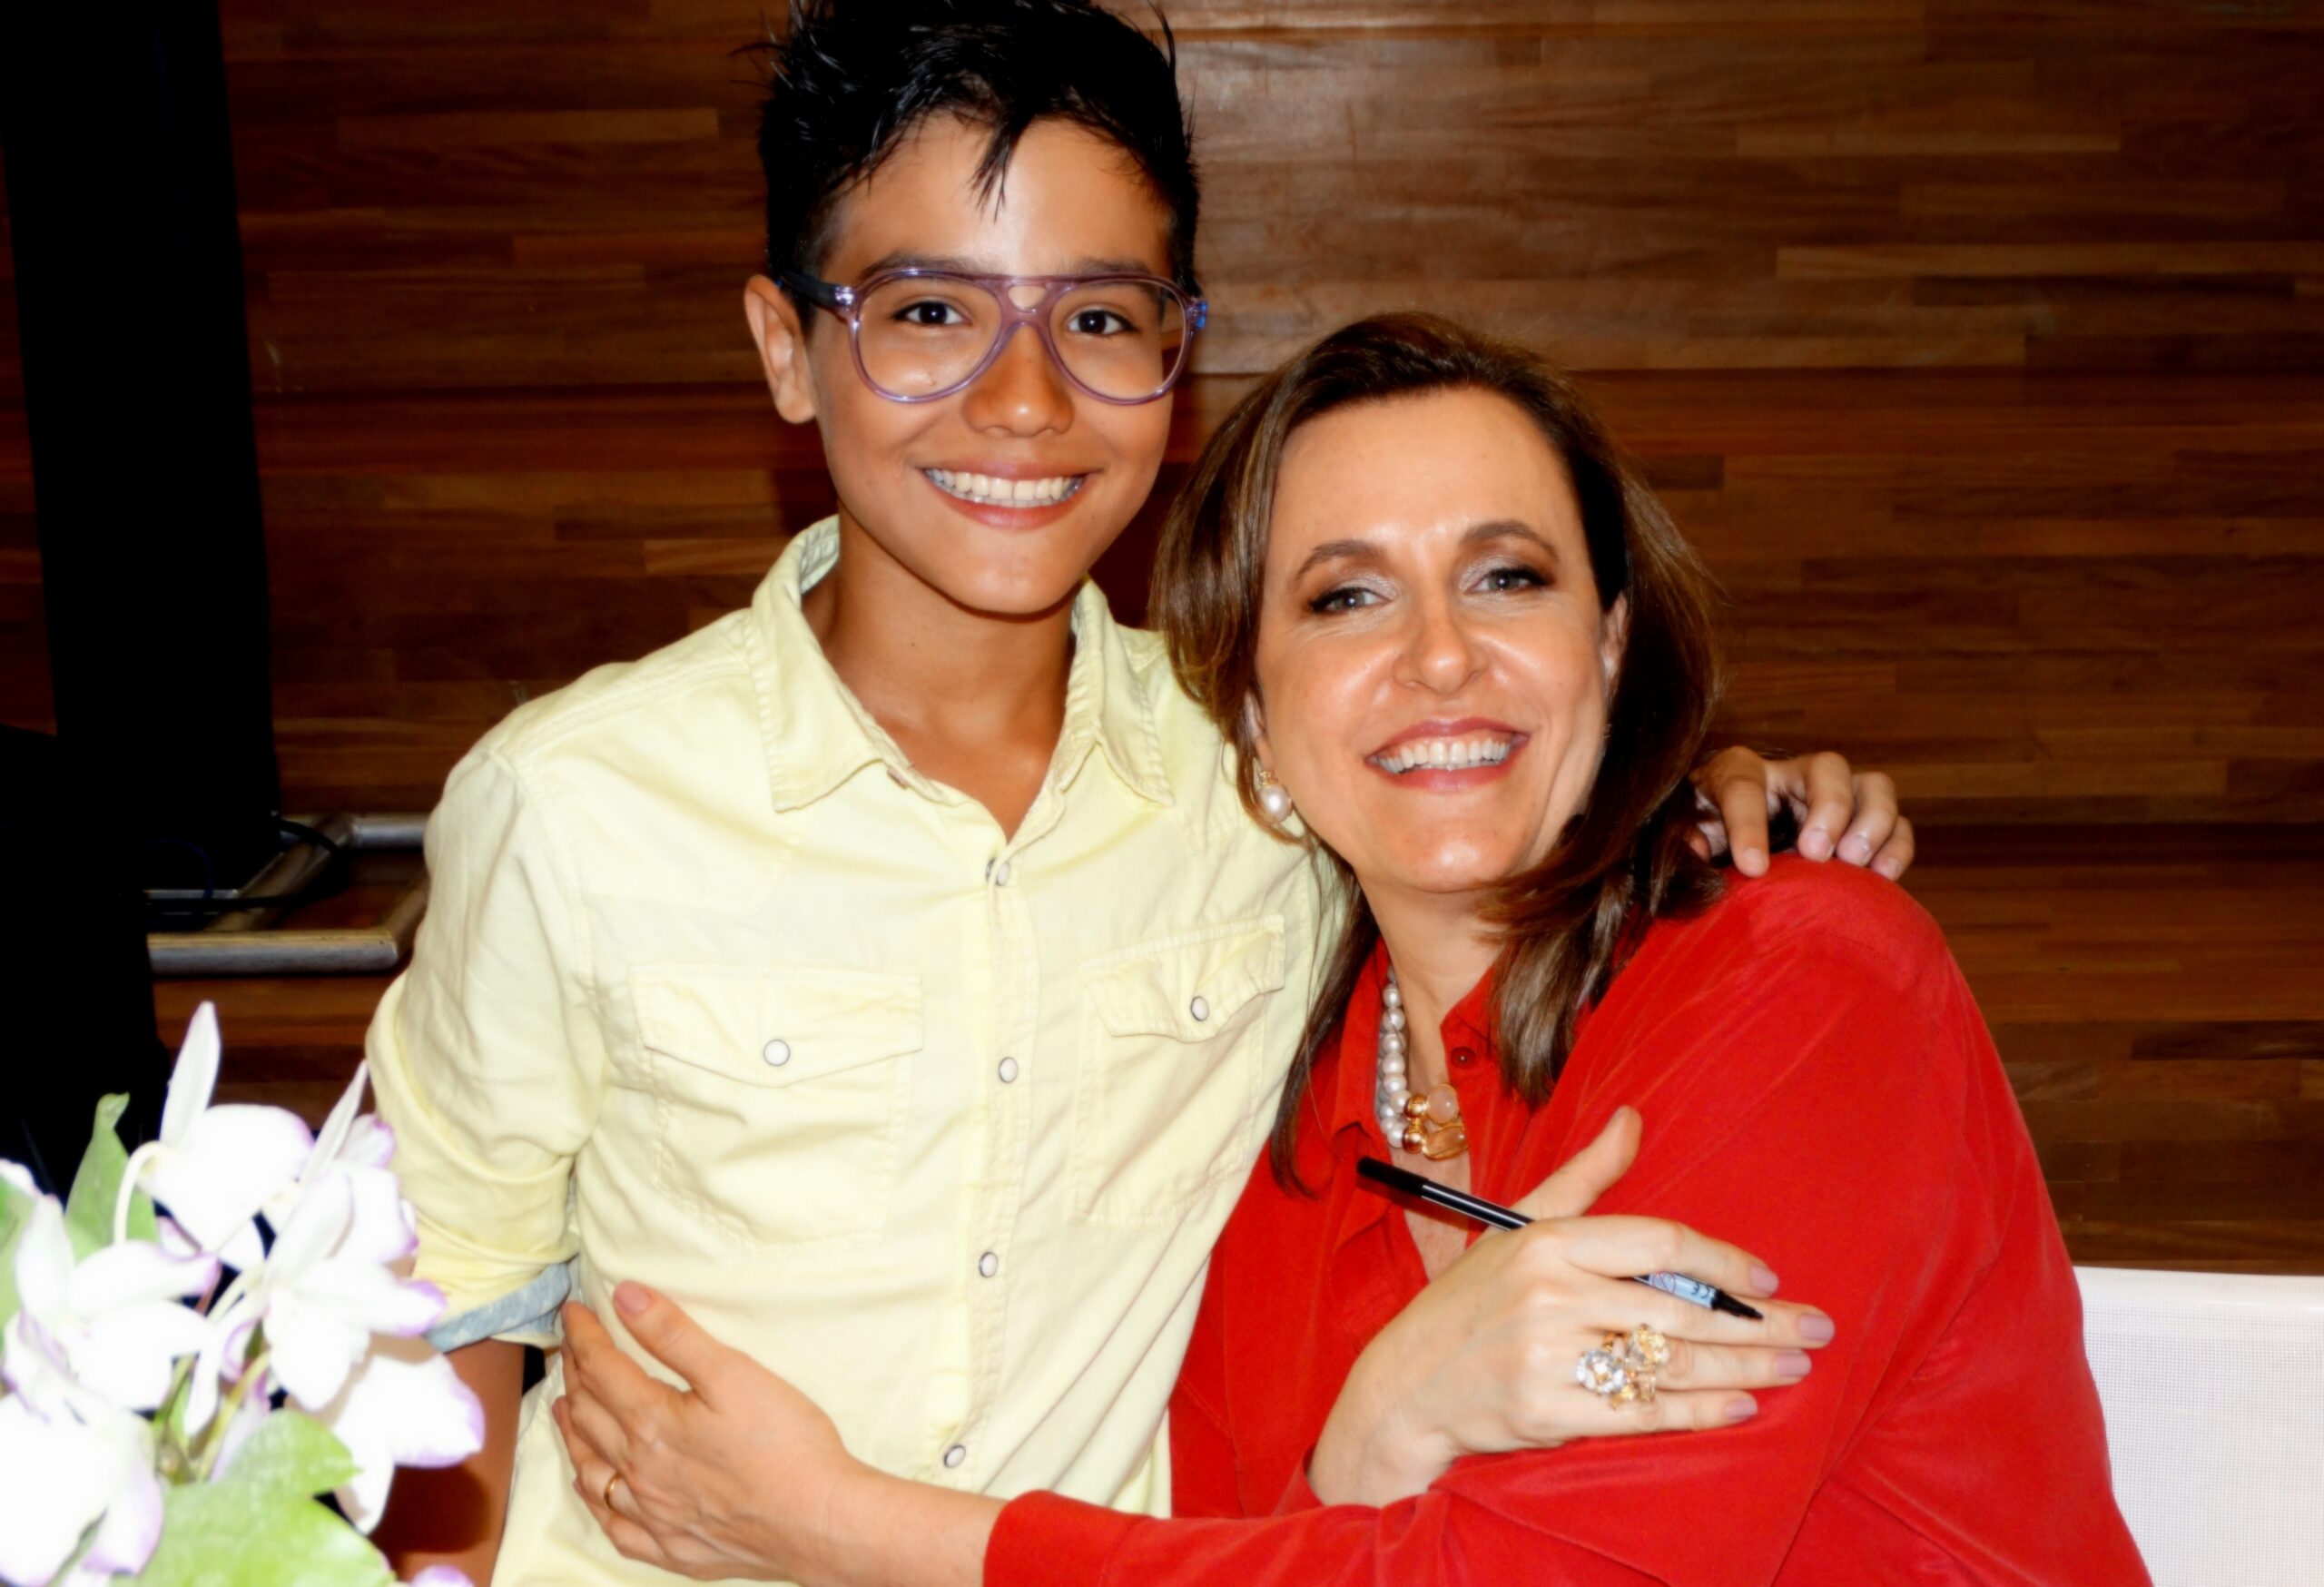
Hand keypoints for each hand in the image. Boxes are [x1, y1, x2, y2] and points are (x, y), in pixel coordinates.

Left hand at [554, 1285, 866, 1582]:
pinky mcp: (671, 1546)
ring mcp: (652, 1513)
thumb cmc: (785, 1444)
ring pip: (592, 1469)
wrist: (817, 1521)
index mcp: (652, 1422)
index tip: (573, 1312)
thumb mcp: (733, 1372)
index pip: (601, 1369)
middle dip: (574, 1375)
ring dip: (572, 1433)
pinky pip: (615, 1524)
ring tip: (563, 1409)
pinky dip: (595, 1499)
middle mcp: (640, 1471)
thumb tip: (625, 1296)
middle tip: (569, 1350)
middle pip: (589, 1415)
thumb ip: (674, 1334)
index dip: (583, 1336)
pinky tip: (594, 1488)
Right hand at [1310, 1109, 1836, 1505]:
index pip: (1657, 1243)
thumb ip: (1583, 1177)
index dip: (1722, 1260)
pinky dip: (1699, 1412)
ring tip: (1794, 1367)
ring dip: (1745, 1368)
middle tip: (1815, 1329)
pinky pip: (1643, 1413)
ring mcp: (1549, 1357)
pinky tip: (1742, 1405)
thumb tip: (1634, 1117)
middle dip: (1758, 1323)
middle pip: (1679, 1309)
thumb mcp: (1519, 1225)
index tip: (1769, 1277)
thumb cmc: (1472, 1301)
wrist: (1407, 1385)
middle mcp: (1549, 1295)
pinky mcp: (1549, 1413)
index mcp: (1546, 1241)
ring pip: (1670, 1364)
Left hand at [1689, 747, 1913, 879]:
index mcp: (1738, 774)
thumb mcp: (1680, 838)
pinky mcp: (1863, 825)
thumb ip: (1680, 841)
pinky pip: (1897, 824)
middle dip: (1827, 807)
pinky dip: (1897, 847)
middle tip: (1816, 853)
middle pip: (1826, 767)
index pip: (1744, 786)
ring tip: (1854, 863)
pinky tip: (1882, 877)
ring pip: (1874, 785)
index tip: (1753, 868)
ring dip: (1872, 821)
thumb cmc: (1699, 841)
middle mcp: (1792, 776)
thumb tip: (1694, 851)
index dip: (1748, 825)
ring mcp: (1835, 797)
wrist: (1727, 857)